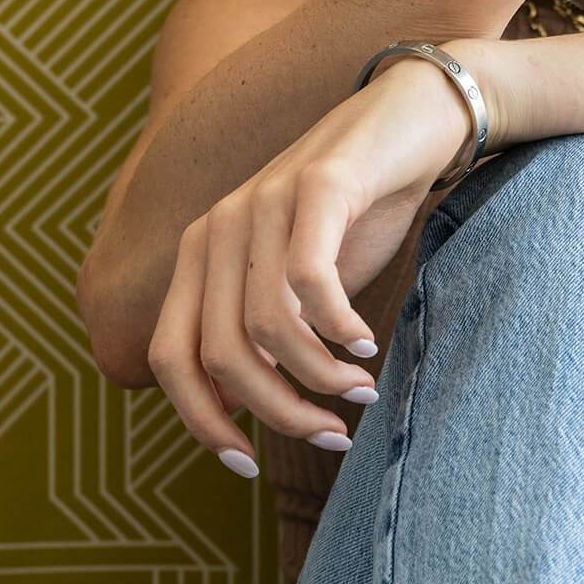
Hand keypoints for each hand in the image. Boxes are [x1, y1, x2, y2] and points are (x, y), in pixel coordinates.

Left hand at [146, 42, 497, 475]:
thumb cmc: (360, 208)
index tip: (248, 464)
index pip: (170, 357)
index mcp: (202, 254)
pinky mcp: (316, 184)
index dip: (201, 421)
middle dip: (277, 412)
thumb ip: (266, 333)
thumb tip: (241, 407)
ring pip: (266, 328)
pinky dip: (338, 328)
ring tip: (361, 391)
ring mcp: (263, 201)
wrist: (413, 119)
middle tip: (331, 434)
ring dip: (318, 377)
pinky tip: (367, 342)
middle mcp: (218, 226)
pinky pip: (309, 282)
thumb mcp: (301, 282)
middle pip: (219, 355)